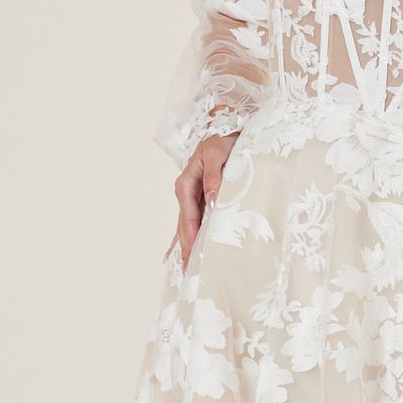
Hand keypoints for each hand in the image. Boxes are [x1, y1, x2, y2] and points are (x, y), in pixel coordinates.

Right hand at [173, 132, 237, 267]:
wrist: (226, 131)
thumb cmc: (223, 141)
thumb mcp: (218, 154)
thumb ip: (213, 177)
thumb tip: (211, 200)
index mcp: (186, 183)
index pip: (189, 216)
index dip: (191, 236)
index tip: (194, 253)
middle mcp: (185, 192)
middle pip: (184, 225)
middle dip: (185, 248)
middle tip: (188, 271)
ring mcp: (190, 197)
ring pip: (185, 226)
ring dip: (185, 246)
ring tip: (184, 269)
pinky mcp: (197, 198)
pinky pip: (190, 221)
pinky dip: (184, 236)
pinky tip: (176, 253)